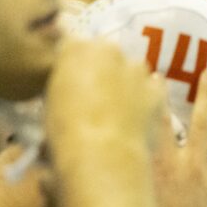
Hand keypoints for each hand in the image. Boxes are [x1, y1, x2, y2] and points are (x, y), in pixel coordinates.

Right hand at [45, 37, 163, 168]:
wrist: (102, 157)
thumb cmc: (64, 135)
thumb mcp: (49, 106)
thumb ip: (62, 88)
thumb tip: (70, 92)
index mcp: (75, 49)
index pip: (72, 48)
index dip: (72, 67)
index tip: (71, 86)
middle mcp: (108, 50)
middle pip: (104, 54)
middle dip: (100, 71)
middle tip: (93, 99)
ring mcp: (136, 68)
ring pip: (131, 69)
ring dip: (125, 82)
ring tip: (118, 111)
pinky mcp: (156, 89)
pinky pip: (152, 87)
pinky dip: (146, 97)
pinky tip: (138, 115)